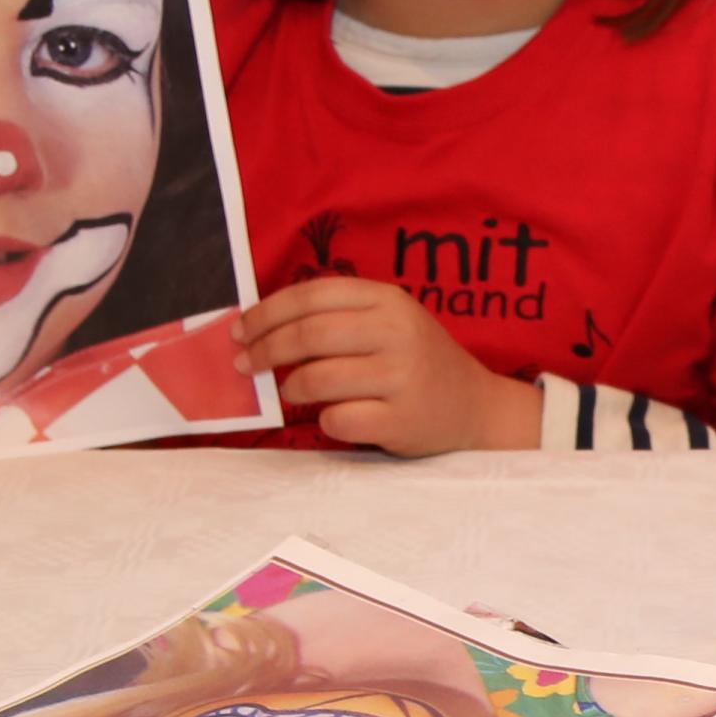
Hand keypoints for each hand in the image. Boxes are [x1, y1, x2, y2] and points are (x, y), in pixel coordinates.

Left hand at [234, 278, 540, 454]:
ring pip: (317, 379)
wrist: (475, 405)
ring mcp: (402, 377)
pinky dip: (325, 421)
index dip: (267, 312)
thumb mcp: (388, 322)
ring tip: (293, 391)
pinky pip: (338, 420)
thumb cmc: (416, 361)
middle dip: (265, 350)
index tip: (240, 330)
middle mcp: (398, 333)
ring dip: (292, 388)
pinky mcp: (402, 420)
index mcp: (389, 300)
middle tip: (245, 364)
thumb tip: (258, 328)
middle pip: (309, 335)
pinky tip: (338, 416)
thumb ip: (337, 317)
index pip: (313, 295)